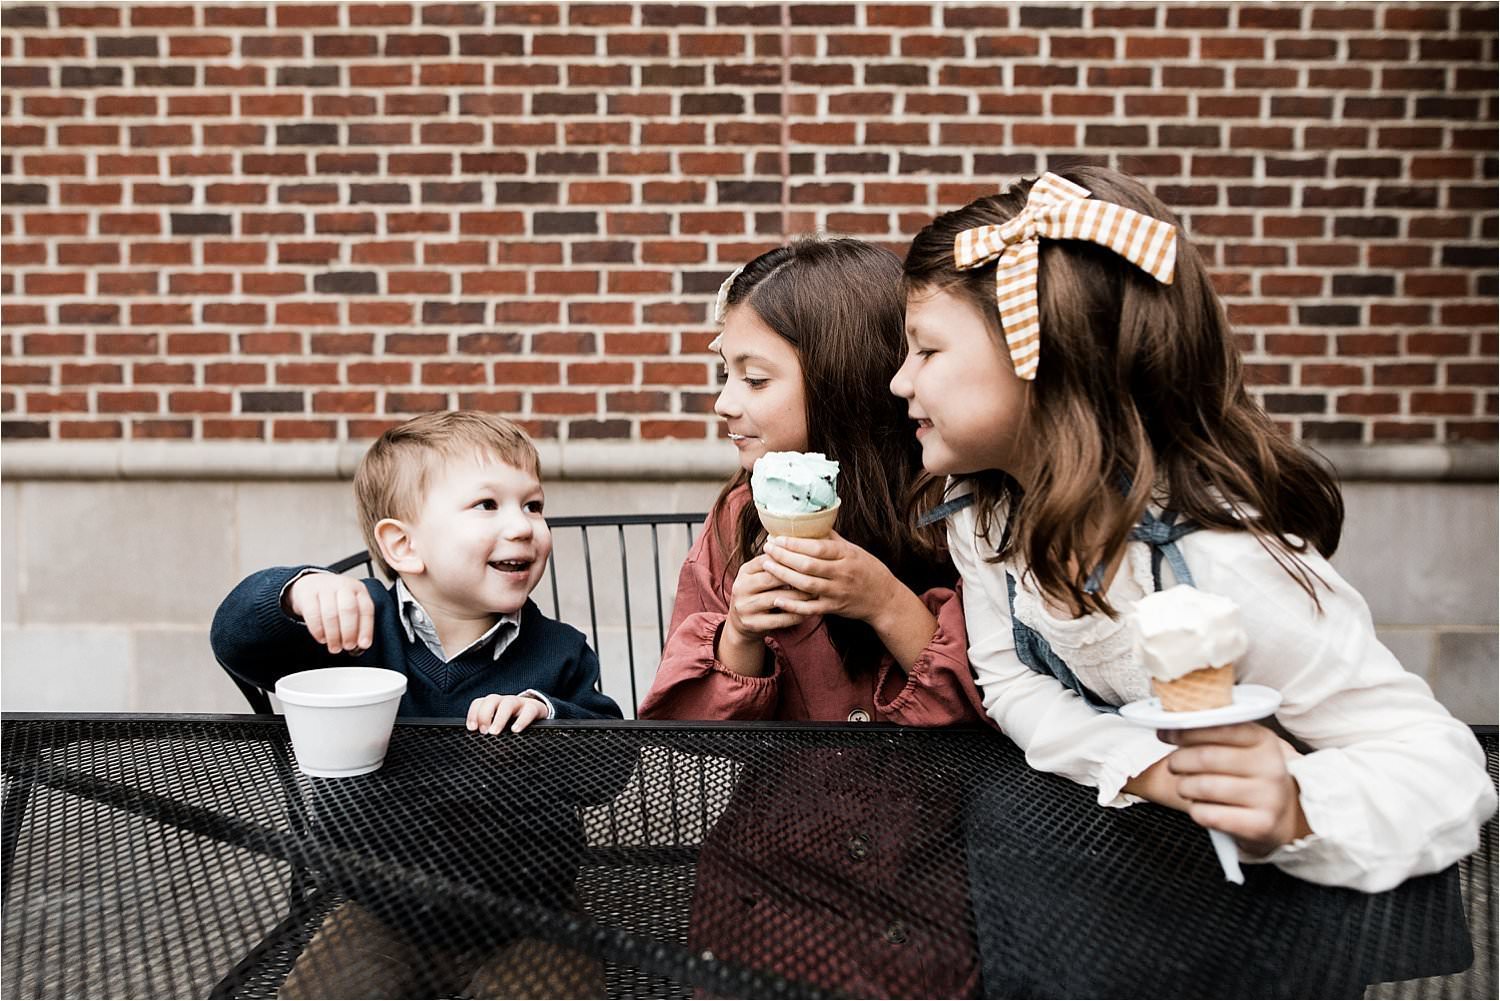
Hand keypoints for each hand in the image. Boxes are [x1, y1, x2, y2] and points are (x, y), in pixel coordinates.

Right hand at [287, 573, 374, 654]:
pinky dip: (318, 630)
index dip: (366, 629)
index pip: (366, 609)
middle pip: (348, 609)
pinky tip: (322, 638)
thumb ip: (357, 623)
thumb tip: (361, 645)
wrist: (311, 584)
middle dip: (349, 632)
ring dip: (333, 635)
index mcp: (358, 590)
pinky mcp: (307, 594)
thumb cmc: (335, 600)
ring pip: (330, 613)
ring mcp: (324, 588)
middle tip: (347, 646)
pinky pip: (313, 614)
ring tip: (334, 647)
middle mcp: (343, 586)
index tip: (364, 645)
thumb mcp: (350, 606)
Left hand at [467, 694, 547, 733]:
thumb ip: (489, 731)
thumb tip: (478, 746)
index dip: (473, 714)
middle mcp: (504, 701)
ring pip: (507, 704)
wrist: (536, 713)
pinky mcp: (533, 708)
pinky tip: (515, 730)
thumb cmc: (513, 722)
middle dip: (484, 715)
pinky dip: (521, 720)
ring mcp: (519, 703)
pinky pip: (528, 711)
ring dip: (499, 718)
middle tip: (483, 731)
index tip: (472, 729)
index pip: (479, 703)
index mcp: (493, 705)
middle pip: (491, 700)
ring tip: (494, 733)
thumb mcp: (499, 725)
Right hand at [725, 554, 811, 642]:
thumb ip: (774, 562)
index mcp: (744, 571)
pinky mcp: (752, 624)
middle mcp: (741, 587)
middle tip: (815, 575)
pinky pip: (778, 620)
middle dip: (794, 576)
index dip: (787, 558)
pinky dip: (795, 616)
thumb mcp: (759, 575)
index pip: (766, 560)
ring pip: (776, 599)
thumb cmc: (759, 593)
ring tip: (815, 593)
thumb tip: (800, 542)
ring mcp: (744, 607)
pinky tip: (808, 612)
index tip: (809, 557)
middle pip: (770, 578)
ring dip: (798, 597)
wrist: (740, 623)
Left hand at [759, 532, 898, 625]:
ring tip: (766, 566)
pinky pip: (810, 609)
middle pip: (808, 565)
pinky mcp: (834, 608)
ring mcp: (838, 592)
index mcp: (847, 555)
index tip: (777, 538)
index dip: (794, 543)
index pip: (817, 547)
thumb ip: (832, 538)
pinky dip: (793, 605)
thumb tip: (810, 521)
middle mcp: (842, 573)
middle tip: (766, 549)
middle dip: (783, 557)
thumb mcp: (853, 550)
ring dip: (783, 576)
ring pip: (806, 585)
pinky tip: (777, 599)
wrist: (885, 598)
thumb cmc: (867, 569)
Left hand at [1162, 723, 1311, 855]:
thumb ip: (1213, 735)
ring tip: (1187, 787)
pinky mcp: (1260, 826)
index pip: (1219, 728)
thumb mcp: (1243, 748)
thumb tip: (1168, 728)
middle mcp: (1270, 767)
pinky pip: (1208, 815)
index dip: (1185, 731)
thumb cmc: (1252, 777)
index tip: (1165, 734)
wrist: (1285, 816)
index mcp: (1264, 741)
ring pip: (1203, 787)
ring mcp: (1269, 798)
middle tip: (1174, 765)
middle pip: (1206, 758)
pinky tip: (1202, 807)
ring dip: (1184, 787)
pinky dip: (1196, 810)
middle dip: (1179, 761)